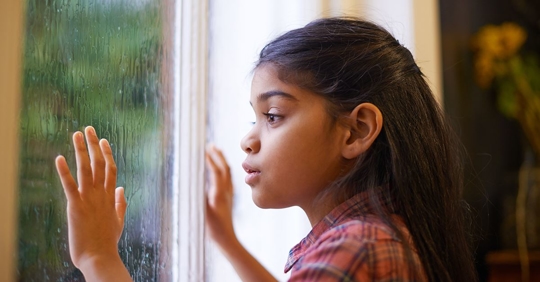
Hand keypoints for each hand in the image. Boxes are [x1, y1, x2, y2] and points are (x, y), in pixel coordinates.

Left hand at [55, 126, 126, 269]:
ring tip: (76, 134)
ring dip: (81, 150)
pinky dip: (64, 171)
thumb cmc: (108, 242)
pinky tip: (59, 158)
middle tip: (89, 128)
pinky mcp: (76, 206)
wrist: (100, 257)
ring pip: (86, 169)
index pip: (110, 169)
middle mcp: (101, 194)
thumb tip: (122, 188)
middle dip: (94, 145)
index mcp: (111, 197)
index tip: (103, 140)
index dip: (107, 153)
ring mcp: (89, 199)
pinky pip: (69, 185)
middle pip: (99, 163)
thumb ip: (121, 203)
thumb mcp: (119, 221)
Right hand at [205, 145, 236, 247]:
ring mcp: (229, 194)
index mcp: (219, 193)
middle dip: (218, 155)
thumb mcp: (204, 213)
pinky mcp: (228, 197)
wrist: (226, 238)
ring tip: (216, 151)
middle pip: (225, 168)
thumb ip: (200, 199)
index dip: (210, 160)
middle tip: (210, 145)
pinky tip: (219, 169)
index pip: (216, 172)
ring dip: (222, 160)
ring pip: (227, 173)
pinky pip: (227, 178)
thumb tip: (195, 184)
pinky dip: (223, 169)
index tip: (204, 150)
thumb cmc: (214, 228)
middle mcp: (226, 191)